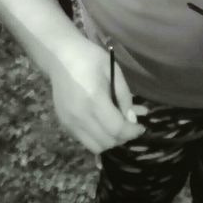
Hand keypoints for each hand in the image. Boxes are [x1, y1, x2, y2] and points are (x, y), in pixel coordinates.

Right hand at [49, 36, 147, 153]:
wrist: (60, 56)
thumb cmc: (90, 58)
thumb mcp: (113, 71)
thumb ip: (124, 96)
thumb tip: (132, 119)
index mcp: (94, 100)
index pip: (116, 129)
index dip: (132, 132)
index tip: (141, 127)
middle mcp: (79, 116)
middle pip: (106, 142)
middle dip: (123, 137)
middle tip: (131, 126)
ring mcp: (69, 122)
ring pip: (94, 146)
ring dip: (109, 140)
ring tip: (118, 127)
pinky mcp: (64, 123)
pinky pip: (84, 140)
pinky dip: (97, 137)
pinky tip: (104, 123)